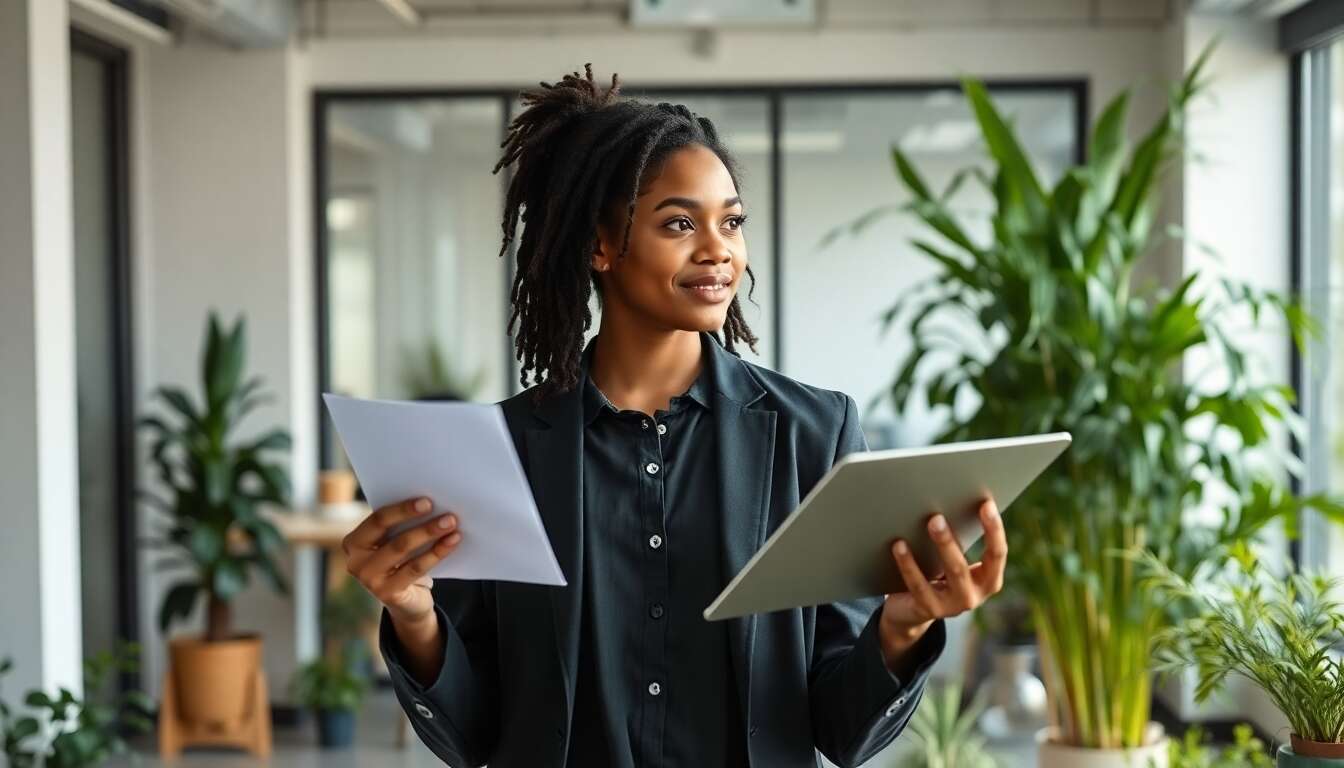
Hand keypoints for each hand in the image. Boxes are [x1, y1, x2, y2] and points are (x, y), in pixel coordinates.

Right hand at [342, 497, 462, 628]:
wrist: (408, 602)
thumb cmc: (402, 562)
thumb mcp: (395, 543)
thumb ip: (401, 525)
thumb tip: (431, 503)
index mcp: (354, 542)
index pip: (377, 519)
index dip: (402, 509)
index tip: (428, 501)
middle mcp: (356, 561)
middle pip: (390, 535)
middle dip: (420, 522)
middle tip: (447, 514)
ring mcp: (369, 580)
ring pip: (404, 550)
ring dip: (430, 534)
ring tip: (452, 524)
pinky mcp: (387, 593)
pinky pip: (416, 568)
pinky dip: (437, 553)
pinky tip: (452, 541)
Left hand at [877, 498, 1006, 669]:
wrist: (912, 612)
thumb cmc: (937, 574)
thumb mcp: (953, 561)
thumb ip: (959, 540)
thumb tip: (950, 499)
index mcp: (988, 580)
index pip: (997, 554)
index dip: (994, 529)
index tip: (987, 504)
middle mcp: (973, 596)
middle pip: (964, 565)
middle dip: (951, 540)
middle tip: (937, 516)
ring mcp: (951, 606)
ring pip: (947, 574)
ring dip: (939, 546)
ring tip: (929, 522)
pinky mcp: (928, 610)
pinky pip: (918, 584)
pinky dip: (908, 563)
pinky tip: (899, 545)